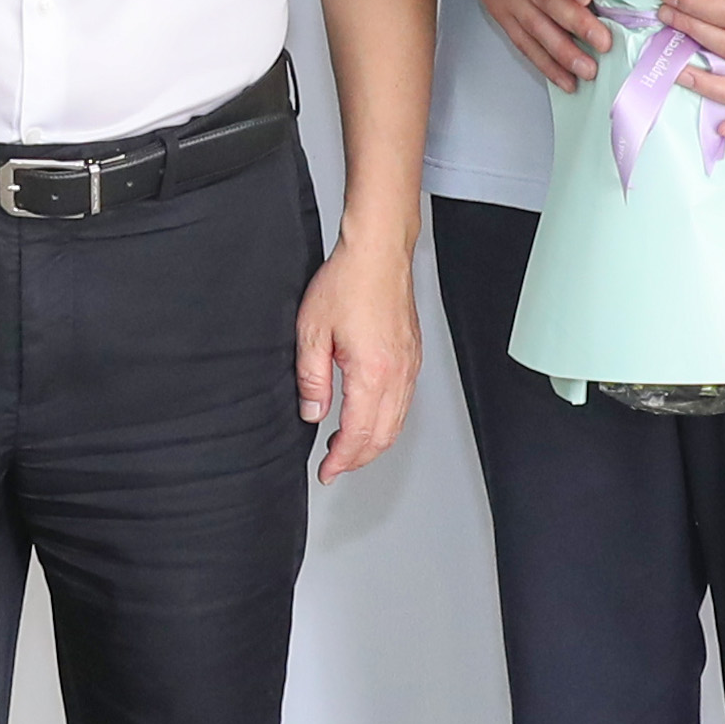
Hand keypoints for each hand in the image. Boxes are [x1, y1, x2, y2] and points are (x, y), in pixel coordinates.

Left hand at [297, 231, 421, 478]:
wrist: (379, 251)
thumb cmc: (348, 281)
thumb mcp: (312, 332)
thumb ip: (311, 379)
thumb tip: (312, 412)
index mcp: (372, 373)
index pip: (358, 434)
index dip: (341, 460)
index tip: (327, 471)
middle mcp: (398, 374)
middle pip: (383, 436)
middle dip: (358, 458)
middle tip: (335, 466)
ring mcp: (410, 366)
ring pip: (397, 422)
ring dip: (373, 442)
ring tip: (348, 447)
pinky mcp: (413, 356)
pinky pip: (404, 402)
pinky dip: (387, 421)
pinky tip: (369, 417)